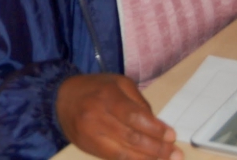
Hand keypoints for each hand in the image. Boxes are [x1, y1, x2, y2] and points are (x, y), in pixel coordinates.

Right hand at [56, 74, 180, 159]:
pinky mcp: (86, 147)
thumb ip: (139, 102)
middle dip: (157, 149)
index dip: (155, 129)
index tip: (171, 136)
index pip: (134, 117)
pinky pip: (113, 159)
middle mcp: (96, 115)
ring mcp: (89, 133)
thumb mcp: (118, 83)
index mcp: (107, 95)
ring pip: (123, 153)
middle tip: (175, 154)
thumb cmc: (95, 88)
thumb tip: (158, 127)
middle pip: (131, 137)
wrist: (60, 97)